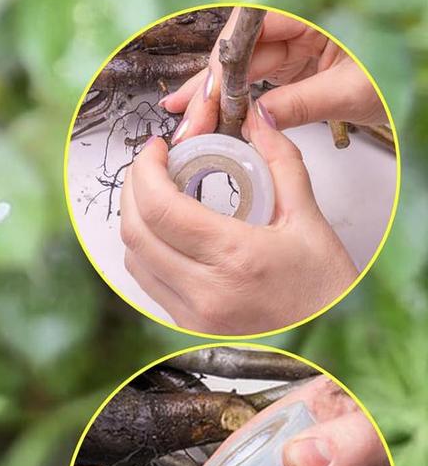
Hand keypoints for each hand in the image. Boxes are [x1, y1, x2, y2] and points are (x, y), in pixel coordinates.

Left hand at [119, 103, 357, 333]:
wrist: (333, 344)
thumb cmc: (326, 291)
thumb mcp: (309, 219)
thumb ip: (280, 162)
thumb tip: (259, 121)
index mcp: (235, 258)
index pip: (161, 208)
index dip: (146, 171)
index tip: (155, 150)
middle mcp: (205, 291)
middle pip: (136, 231)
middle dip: (133, 188)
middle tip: (149, 166)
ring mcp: (192, 314)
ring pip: (133, 258)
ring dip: (134, 220)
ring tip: (153, 194)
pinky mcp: (186, 327)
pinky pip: (147, 282)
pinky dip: (145, 251)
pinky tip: (162, 232)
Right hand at [161, 9, 388, 141]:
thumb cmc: (413, 73)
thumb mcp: (355, 93)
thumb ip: (299, 100)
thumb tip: (253, 114)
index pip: (256, 15)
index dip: (226, 50)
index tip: (207, 84)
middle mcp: (310, 7)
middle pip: (243, 36)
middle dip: (212, 73)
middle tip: (187, 107)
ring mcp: (304, 30)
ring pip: (245, 55)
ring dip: (215, 88)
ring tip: (190, 117)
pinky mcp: (301, 52)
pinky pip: (259, 69)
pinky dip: (235, 92)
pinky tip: (211, 108)